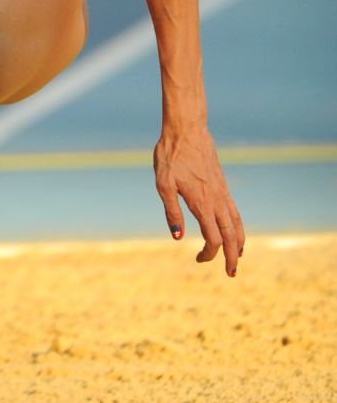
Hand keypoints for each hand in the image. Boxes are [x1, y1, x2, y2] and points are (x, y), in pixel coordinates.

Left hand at [154, 126, 244, 275]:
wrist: (187, 129)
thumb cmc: (171, 154)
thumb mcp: (163, 183)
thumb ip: (172, 211)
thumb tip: (178, 238)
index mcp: (202, 203)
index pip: (213, 238)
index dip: (208, 254)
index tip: (197, 259)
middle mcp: (217, 200)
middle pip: (231, 235)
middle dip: (232, 257)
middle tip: (231, 274)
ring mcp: (222, 192)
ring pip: (237, 223)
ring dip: (239, 243)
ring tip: (237, 256)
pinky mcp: (223, 184)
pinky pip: (235, 210)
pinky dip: (238, 226)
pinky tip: (233, 229)